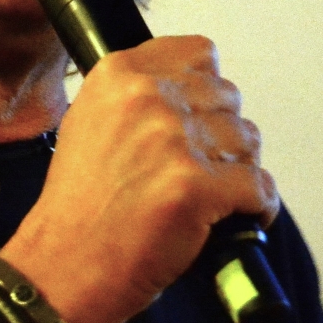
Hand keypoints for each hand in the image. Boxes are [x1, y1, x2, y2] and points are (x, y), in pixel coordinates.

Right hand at [0, 36, 277, 322]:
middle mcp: (147, 99)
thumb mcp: (88, 125)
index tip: (197, 119)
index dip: (205, 91)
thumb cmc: (76, 210)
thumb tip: (191, 94)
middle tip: (199, 170)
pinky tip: (233, 221)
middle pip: (228, 98)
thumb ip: (137, 98)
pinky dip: (256, 208)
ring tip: (210, 200)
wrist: (62, 268)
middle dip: (221, 134)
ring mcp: (174, 141)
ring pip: (248, 141)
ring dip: (238, 172)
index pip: (199, 54)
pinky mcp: (197, 186)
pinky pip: (260, 187)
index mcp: (118, 76)